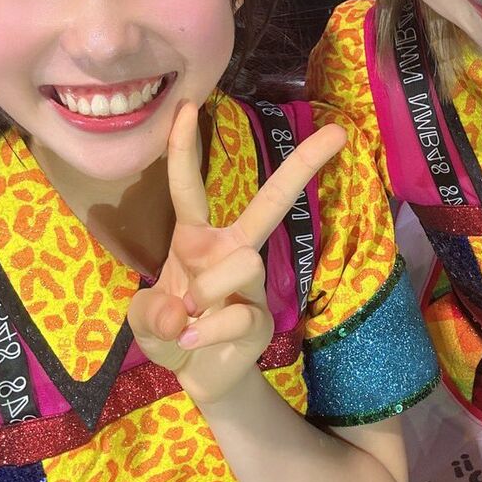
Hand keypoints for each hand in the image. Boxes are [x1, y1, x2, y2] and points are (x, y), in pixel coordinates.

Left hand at [127, 102, 345, 406]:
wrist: (196, 376)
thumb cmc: (170, 329)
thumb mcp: (143, 322)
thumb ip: (150, 315)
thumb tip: (182, 312)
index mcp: (196, 238)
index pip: (188, 187)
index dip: (185, 148)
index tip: (189, 105)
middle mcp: (230, 249)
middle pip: (269, 202)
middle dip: (302, 165)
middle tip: (338, 132)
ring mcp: (252, 282)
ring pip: (242, 262)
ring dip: (205, 292)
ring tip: (187, 319)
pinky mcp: (262, 317)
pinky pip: (237, 313)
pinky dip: (206, 333)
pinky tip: (193, 344)